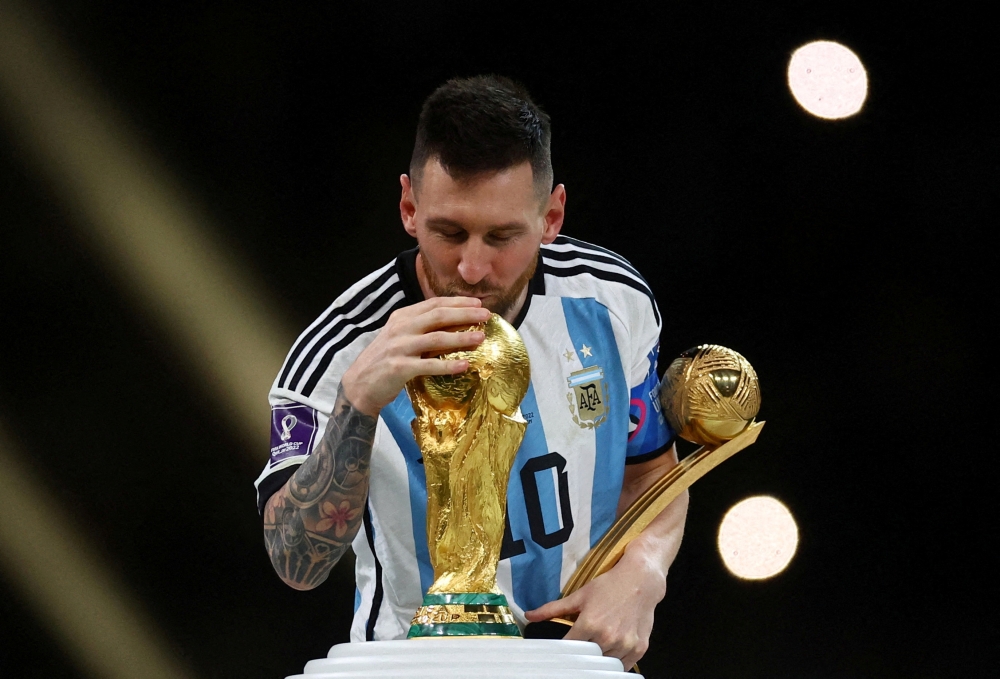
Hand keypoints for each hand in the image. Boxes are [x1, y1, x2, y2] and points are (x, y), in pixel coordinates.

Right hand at [341, 296, 490, 415]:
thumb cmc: (384, 361)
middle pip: (438, 316)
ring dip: (461, 337)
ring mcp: (399, 347)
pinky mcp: (399, 368)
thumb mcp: (399, 337)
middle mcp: (400, 328)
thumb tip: (452, 323)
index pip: (434, 304)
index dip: (457, 302)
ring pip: (436, 339)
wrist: (358, 386)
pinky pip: (428, 365)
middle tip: (487, 315)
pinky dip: (448, 366)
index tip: (478, 303)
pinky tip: (464, 365)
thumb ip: (419, 328)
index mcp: (402, 317)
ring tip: (481, 338)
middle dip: (465, 314)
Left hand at [524, 549, 666, 668]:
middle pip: (586, 660)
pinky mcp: (639, 648)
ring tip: (596, 648)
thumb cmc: (609, 586)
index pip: (568, 649)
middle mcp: (607, 637)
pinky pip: (623, 667)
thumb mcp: (579, 595)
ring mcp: (625, 645)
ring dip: (599, 660)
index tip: (559, 654)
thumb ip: (553, 609)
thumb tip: (529, 616)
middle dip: (581, 657)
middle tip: (579, 652)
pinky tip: (610, 653)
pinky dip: (615, 663)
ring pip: (605, 665)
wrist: (641, 580)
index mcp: (589, 624)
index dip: (562, 653)